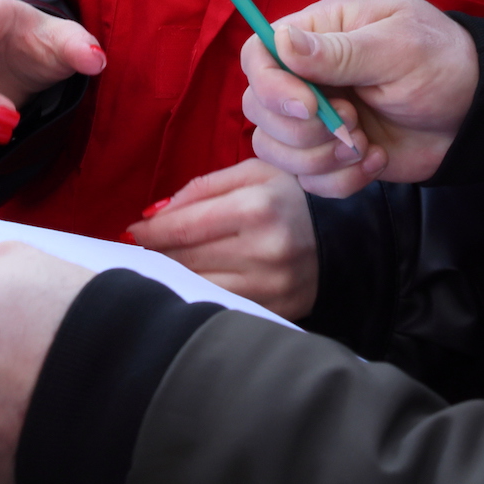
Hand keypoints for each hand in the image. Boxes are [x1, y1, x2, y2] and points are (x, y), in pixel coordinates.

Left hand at [128, 159, 317, 319]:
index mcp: (257, 207)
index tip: (134, 231)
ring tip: (167, 263)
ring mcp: (271, 286)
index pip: (183, 227)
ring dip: (173, 276)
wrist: (349, 238)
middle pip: (185, 259)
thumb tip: (154, 214)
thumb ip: (202, 187)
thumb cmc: (291, 198)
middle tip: (146, 247)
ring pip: (198, 286)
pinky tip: (193, 282)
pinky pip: (220, 305)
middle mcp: (264, 249)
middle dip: (158, 252)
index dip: (150, 231)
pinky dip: (199, 294)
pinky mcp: (275, 310)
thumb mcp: (254, 173)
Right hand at [240, 0, 477, 197]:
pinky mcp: (331, 155)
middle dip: (302, 130)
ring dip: (320, 158)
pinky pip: (307, 181)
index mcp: (319, 33)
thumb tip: (281, 40)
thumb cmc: (443, 64)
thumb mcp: (397, 48)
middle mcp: (308, 76)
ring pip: (274, 150)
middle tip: (354, 121)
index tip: (310, 106)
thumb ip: (339, 51)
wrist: (476, 116)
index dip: (271, 85)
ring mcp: (317, 118)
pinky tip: (377, 160)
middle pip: (259, 108)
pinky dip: (340, 180)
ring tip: (365, 144)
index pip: (258, 54)